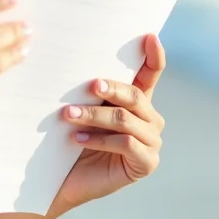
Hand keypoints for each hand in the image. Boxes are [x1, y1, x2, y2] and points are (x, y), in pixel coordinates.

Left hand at [53, 34, 165, 209]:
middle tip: (90, 86)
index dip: (153, 55)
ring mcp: (151, 141)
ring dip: (95, 116)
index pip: (151, 74)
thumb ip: (92, 92)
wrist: (65, 182)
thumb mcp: (83, 110)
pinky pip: (125, 144)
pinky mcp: (146, 163)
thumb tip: (81, 62)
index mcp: (137, 101)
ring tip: (69, 115)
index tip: (149, 36)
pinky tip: (78, 139)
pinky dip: (99, 139)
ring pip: (126, 119)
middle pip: (134, 95)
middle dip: (111, 88)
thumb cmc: (72, 141)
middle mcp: (150, 119)